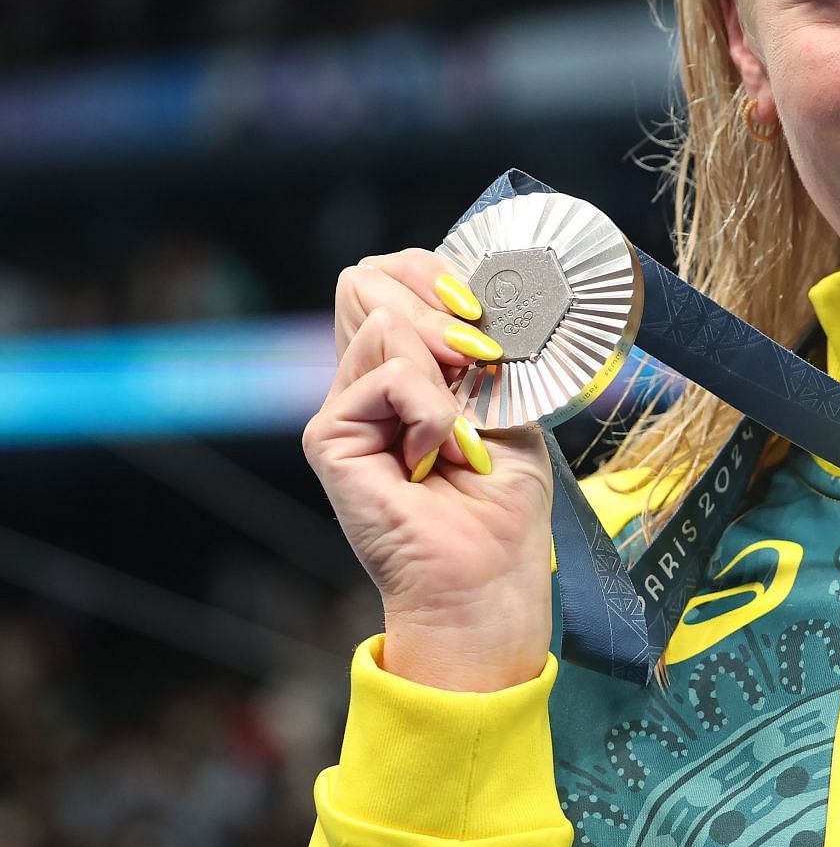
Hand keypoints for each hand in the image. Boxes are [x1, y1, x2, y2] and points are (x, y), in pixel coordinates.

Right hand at [304, 252, 554, 690]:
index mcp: (407, 364)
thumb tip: (449, 294)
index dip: (437, 274)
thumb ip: (468, 343)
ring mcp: (345, 405)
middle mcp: (368, 379)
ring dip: (443, 368)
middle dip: (439, 305)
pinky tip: (436, 453)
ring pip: (383, 321)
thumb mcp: (503, 398)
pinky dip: (430, 410)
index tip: (483, 313)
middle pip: (371, 280)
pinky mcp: (329, 436)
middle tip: (479, 362)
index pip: (396, 274)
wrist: (487, 572)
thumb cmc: (502, 498)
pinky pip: (387, 376)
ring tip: (459, 429)